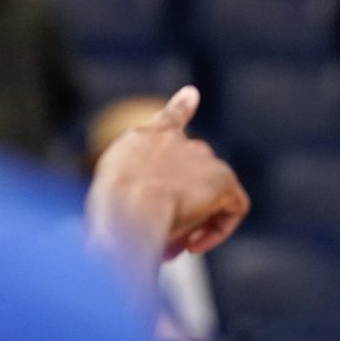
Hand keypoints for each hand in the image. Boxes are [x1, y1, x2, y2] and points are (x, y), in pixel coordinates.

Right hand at [87, 86, 251, 279]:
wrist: (128, 209)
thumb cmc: (106, 210)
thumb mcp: (107, 197)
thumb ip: (130, 194)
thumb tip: (149, 217)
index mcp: (143, 139)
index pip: (169, 117)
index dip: (181, 107)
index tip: (191, 94)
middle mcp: (177, 141)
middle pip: (185, 177)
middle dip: (174, 209)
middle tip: (157, 239)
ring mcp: (202, 158)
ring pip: (206, 195)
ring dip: (189, 223)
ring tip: (168, 246)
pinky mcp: (223, 180)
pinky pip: (234, 206)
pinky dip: (218, 228)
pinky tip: (194, 244)